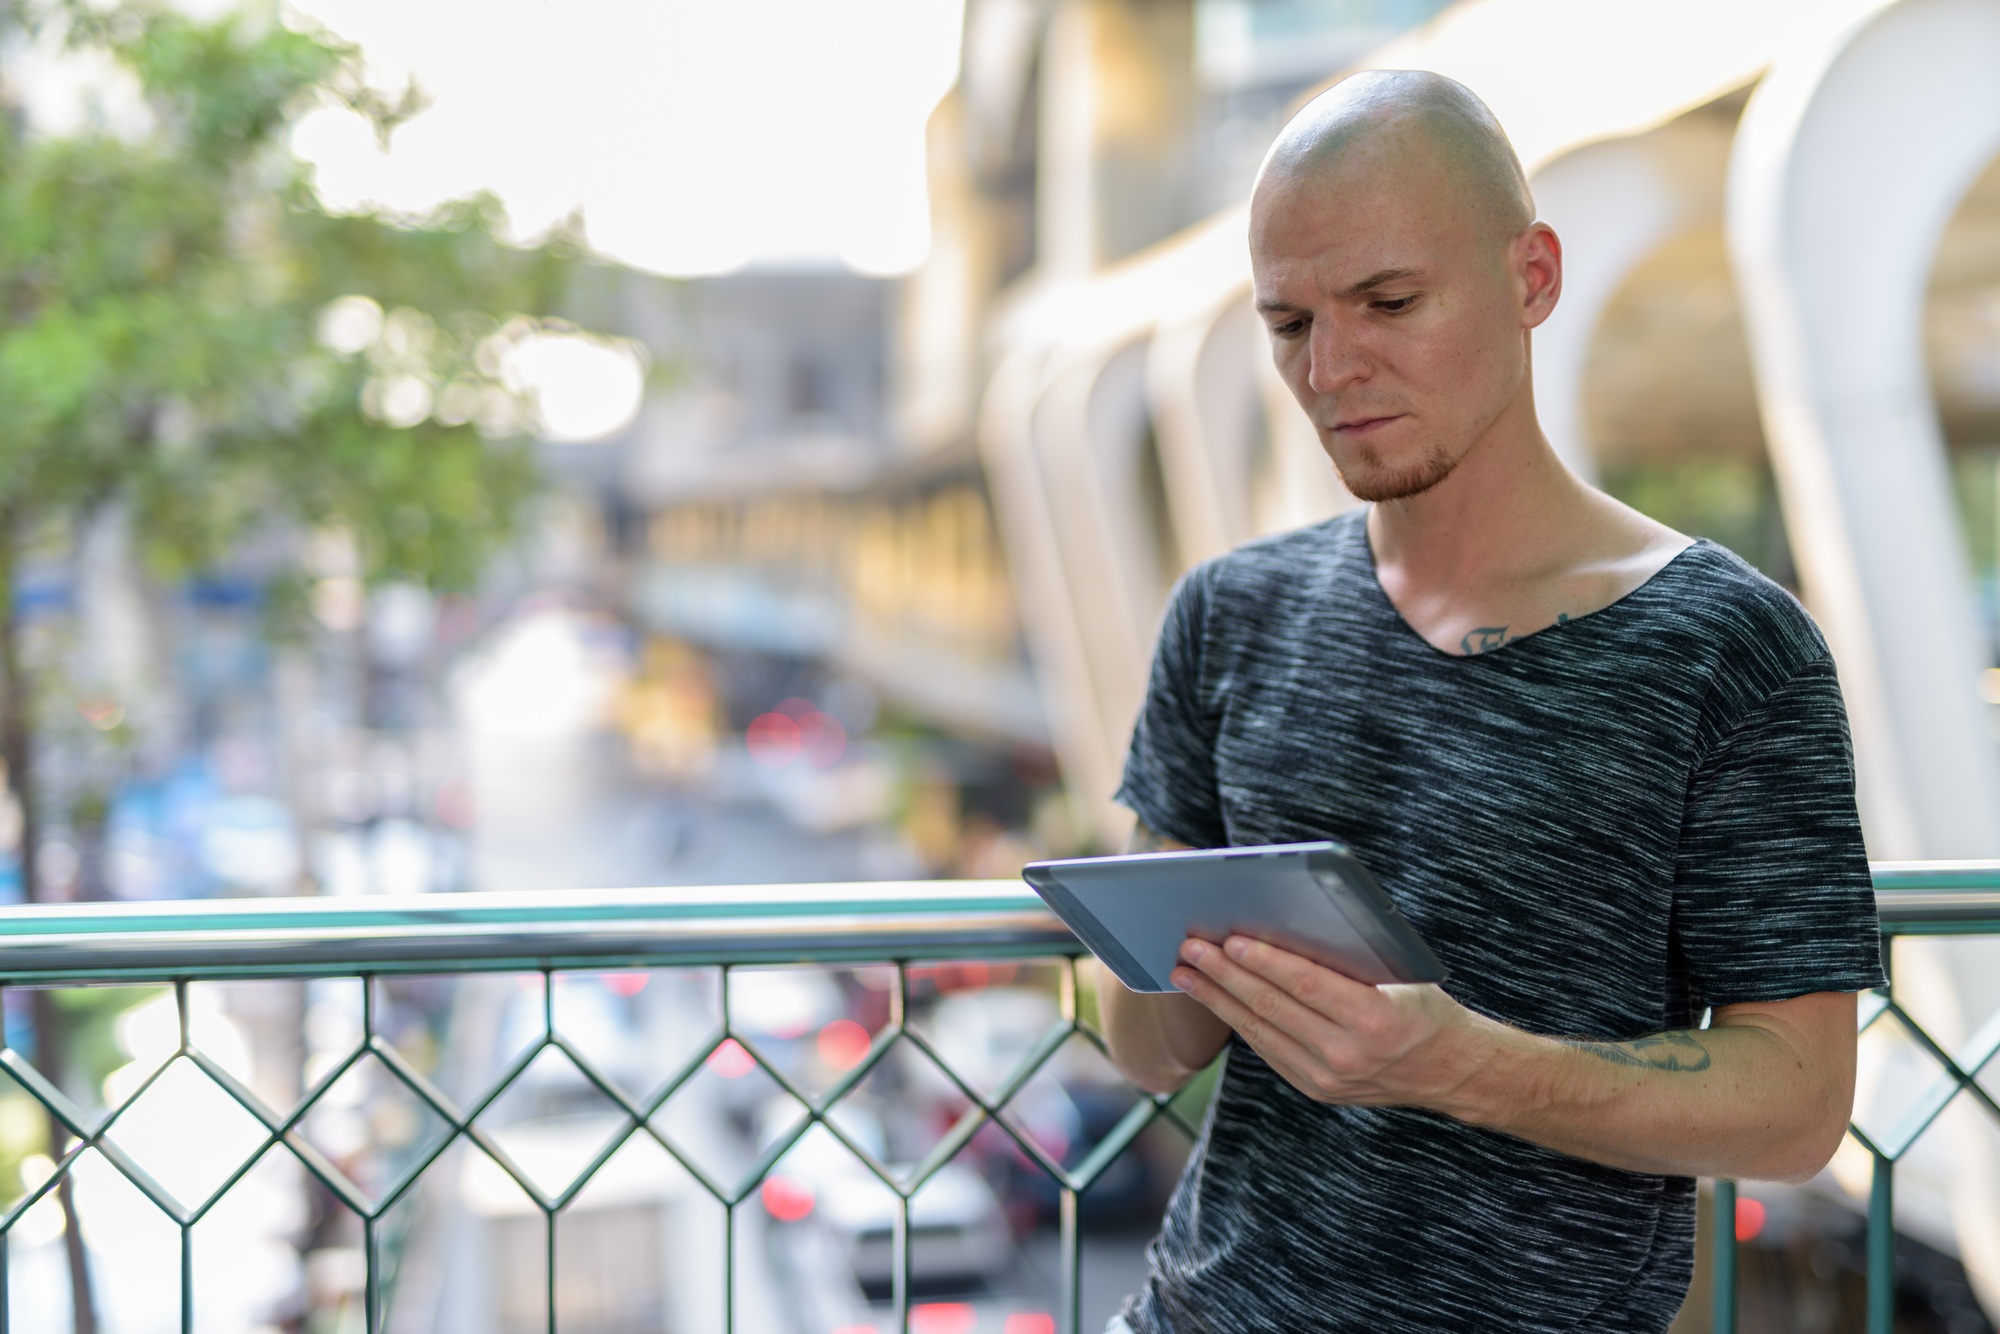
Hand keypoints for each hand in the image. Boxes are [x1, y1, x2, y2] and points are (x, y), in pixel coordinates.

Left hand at [1170, 934, 1490, 1111]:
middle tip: (1190, 947)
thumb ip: (1348, 958)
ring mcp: (1328, 1079)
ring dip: (1218, 999)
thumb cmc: (1423, 1006)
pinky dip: (1238, 1020)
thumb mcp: (1400, 975)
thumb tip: (1286, 922)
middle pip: (1274, 1008)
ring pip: (1260, 1031)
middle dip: (1226, 976)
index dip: (1265, 962)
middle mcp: (1348, 1055)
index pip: (1308, 985)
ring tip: (1185, 972)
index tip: (1230, 940)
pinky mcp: (1314, 1089)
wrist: (1450, 1072)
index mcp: (1376, 1019)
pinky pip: (1267, 1049)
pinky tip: (1215, 997)